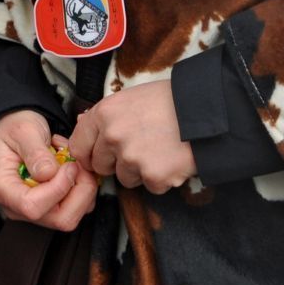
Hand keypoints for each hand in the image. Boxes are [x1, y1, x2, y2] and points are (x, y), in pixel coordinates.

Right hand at [0, 110, 97, 230]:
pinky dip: (82, 187)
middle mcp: (17, 206)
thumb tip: (48, 173)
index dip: (57, 188)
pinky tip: (72, 168)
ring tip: (72, 161)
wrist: (11, 128)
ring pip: (71, 216)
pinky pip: (77, 207)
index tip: (67, 165)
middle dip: (79, 191)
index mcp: (3, 188)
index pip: (32, 206)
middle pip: (58, 219)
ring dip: (82, 187)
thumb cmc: (12, 129)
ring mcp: (35, 208)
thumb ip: (35, 152)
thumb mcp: (23, 131)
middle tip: (78, 164)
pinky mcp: (50, 207)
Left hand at [82, 80, 195, 194]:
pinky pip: (150, 186)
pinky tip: (172, 159)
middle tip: (139, 149)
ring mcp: (131, 158)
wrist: (204, 111)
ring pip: (125, 178)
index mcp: (104, 114)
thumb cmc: (167, 101)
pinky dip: (161, 178)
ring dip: (139, 171)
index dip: (88, 153)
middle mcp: (113, 136)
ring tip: (159, 150)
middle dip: (115, 163)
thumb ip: (105, 115)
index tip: (97, 156)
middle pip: (100, 166)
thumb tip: (82, 123)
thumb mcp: (130, 98)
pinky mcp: (153, 176)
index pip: (79, 146)